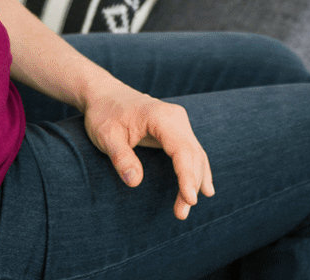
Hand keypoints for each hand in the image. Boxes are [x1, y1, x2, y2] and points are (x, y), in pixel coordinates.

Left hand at [82, 81, 214, 219]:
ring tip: (186, 208)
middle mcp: (175, 117)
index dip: (187, 176)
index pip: (181, 149)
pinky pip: (192, 151)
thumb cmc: (104, 114)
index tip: (189, 200)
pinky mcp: (176, 128)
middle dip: (190, 185)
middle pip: (192, 155)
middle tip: (181, 214)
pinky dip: (197, 170)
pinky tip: (206, 189)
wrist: (103, 94)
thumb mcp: (105, 135)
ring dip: (195, 181)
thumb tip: (135, 181)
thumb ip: (121, 157)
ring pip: (195, 155)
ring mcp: (178, 121)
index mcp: (159, 116)